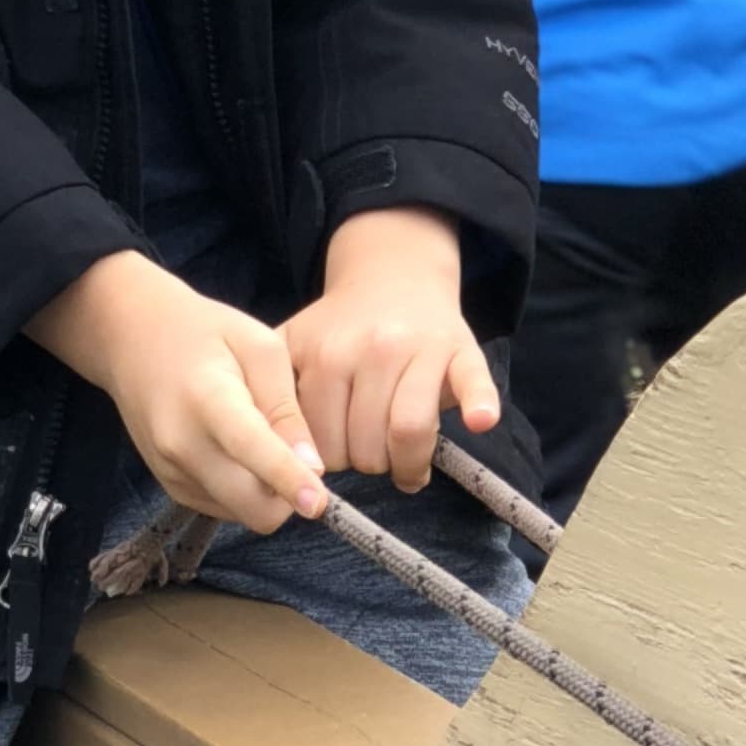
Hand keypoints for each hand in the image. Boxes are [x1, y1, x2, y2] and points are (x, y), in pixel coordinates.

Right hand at [27, 251, 323, 531]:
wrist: (131, 340)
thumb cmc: (205, 334)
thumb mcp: (259, 347)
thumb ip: (285, 406)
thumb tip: (312, 466)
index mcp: (208, 400)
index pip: (252, 450)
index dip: (288, 480)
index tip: (318, 505)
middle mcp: (182, 445)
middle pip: (250, 506)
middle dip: (288, 497)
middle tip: (300, 459)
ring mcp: (172, 471)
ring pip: (242, 513)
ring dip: (266, 494)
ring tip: (261, 442)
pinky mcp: (171, 487)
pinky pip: (225, 508)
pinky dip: (243, 492)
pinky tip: (237, 452)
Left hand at [284, 207, 496, 493]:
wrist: (393, 276)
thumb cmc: (339, 326)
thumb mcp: (292, 344)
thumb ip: (269, 392)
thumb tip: (267, 454)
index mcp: (325, 355)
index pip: (323, 445)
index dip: (328, 464)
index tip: (335, 459)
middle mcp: (371, 349)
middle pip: (366, 446)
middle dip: (367, 464)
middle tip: (369, 456)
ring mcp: (420, 349)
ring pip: (409, 432)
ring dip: (408, 465)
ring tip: (406, 469)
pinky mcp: (462, 350)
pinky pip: (472, 383)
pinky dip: (479, 406)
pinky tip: (479, 423)